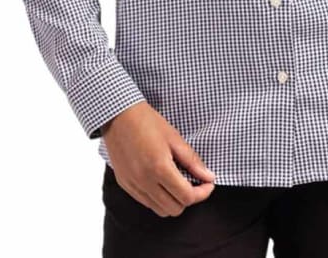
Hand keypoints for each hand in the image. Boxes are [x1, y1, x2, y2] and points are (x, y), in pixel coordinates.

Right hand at [100, 101, 215, 216]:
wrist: (118, 116)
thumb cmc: (147, 122)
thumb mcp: (174, 138)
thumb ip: (192, 161)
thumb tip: (209, 177)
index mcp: (159, 168)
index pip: (186, 197)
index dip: (202, 193)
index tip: (208, 184)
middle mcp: (144, 181)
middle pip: (175, 209)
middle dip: (189, 198)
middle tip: (195, 183)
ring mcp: (133, 185)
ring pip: (160, 210)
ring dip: (174, 201)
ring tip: (179, 183)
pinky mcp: (125, 184)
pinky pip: (146, 202)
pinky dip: (158, 198)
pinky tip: (162, 182)